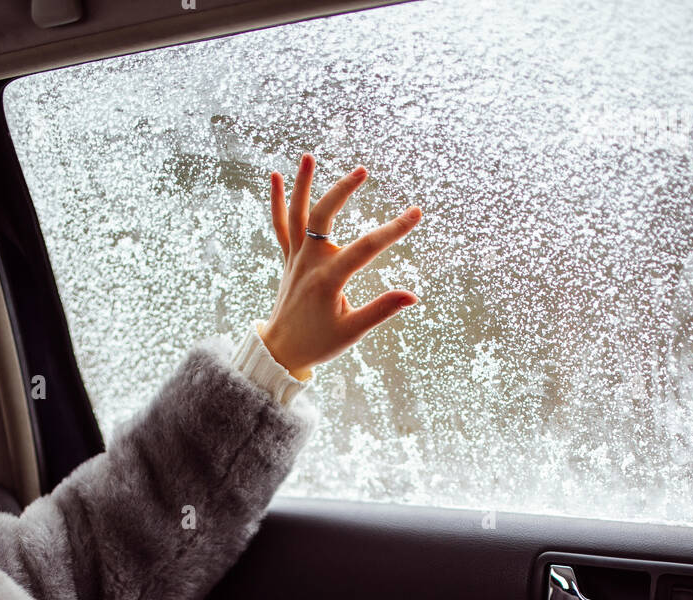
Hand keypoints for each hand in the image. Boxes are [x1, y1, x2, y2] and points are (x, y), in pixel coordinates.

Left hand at [260, 153, 420, 380]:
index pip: (366, 248)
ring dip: (301, 184)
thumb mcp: (352, 331)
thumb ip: (381, 310)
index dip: (393, 229)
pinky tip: (276, 176)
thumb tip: (412, 296)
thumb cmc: (319, 343)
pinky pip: (280, 226)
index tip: (416, 213)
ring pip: (296, 214)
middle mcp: (309, 263)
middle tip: (363, 171)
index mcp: (328, 279)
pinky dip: (277, 202)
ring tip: (308, 156)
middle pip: (323, 216)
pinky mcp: (288, 259)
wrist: (281, 350)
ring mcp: (295, 258)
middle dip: (343, 190)